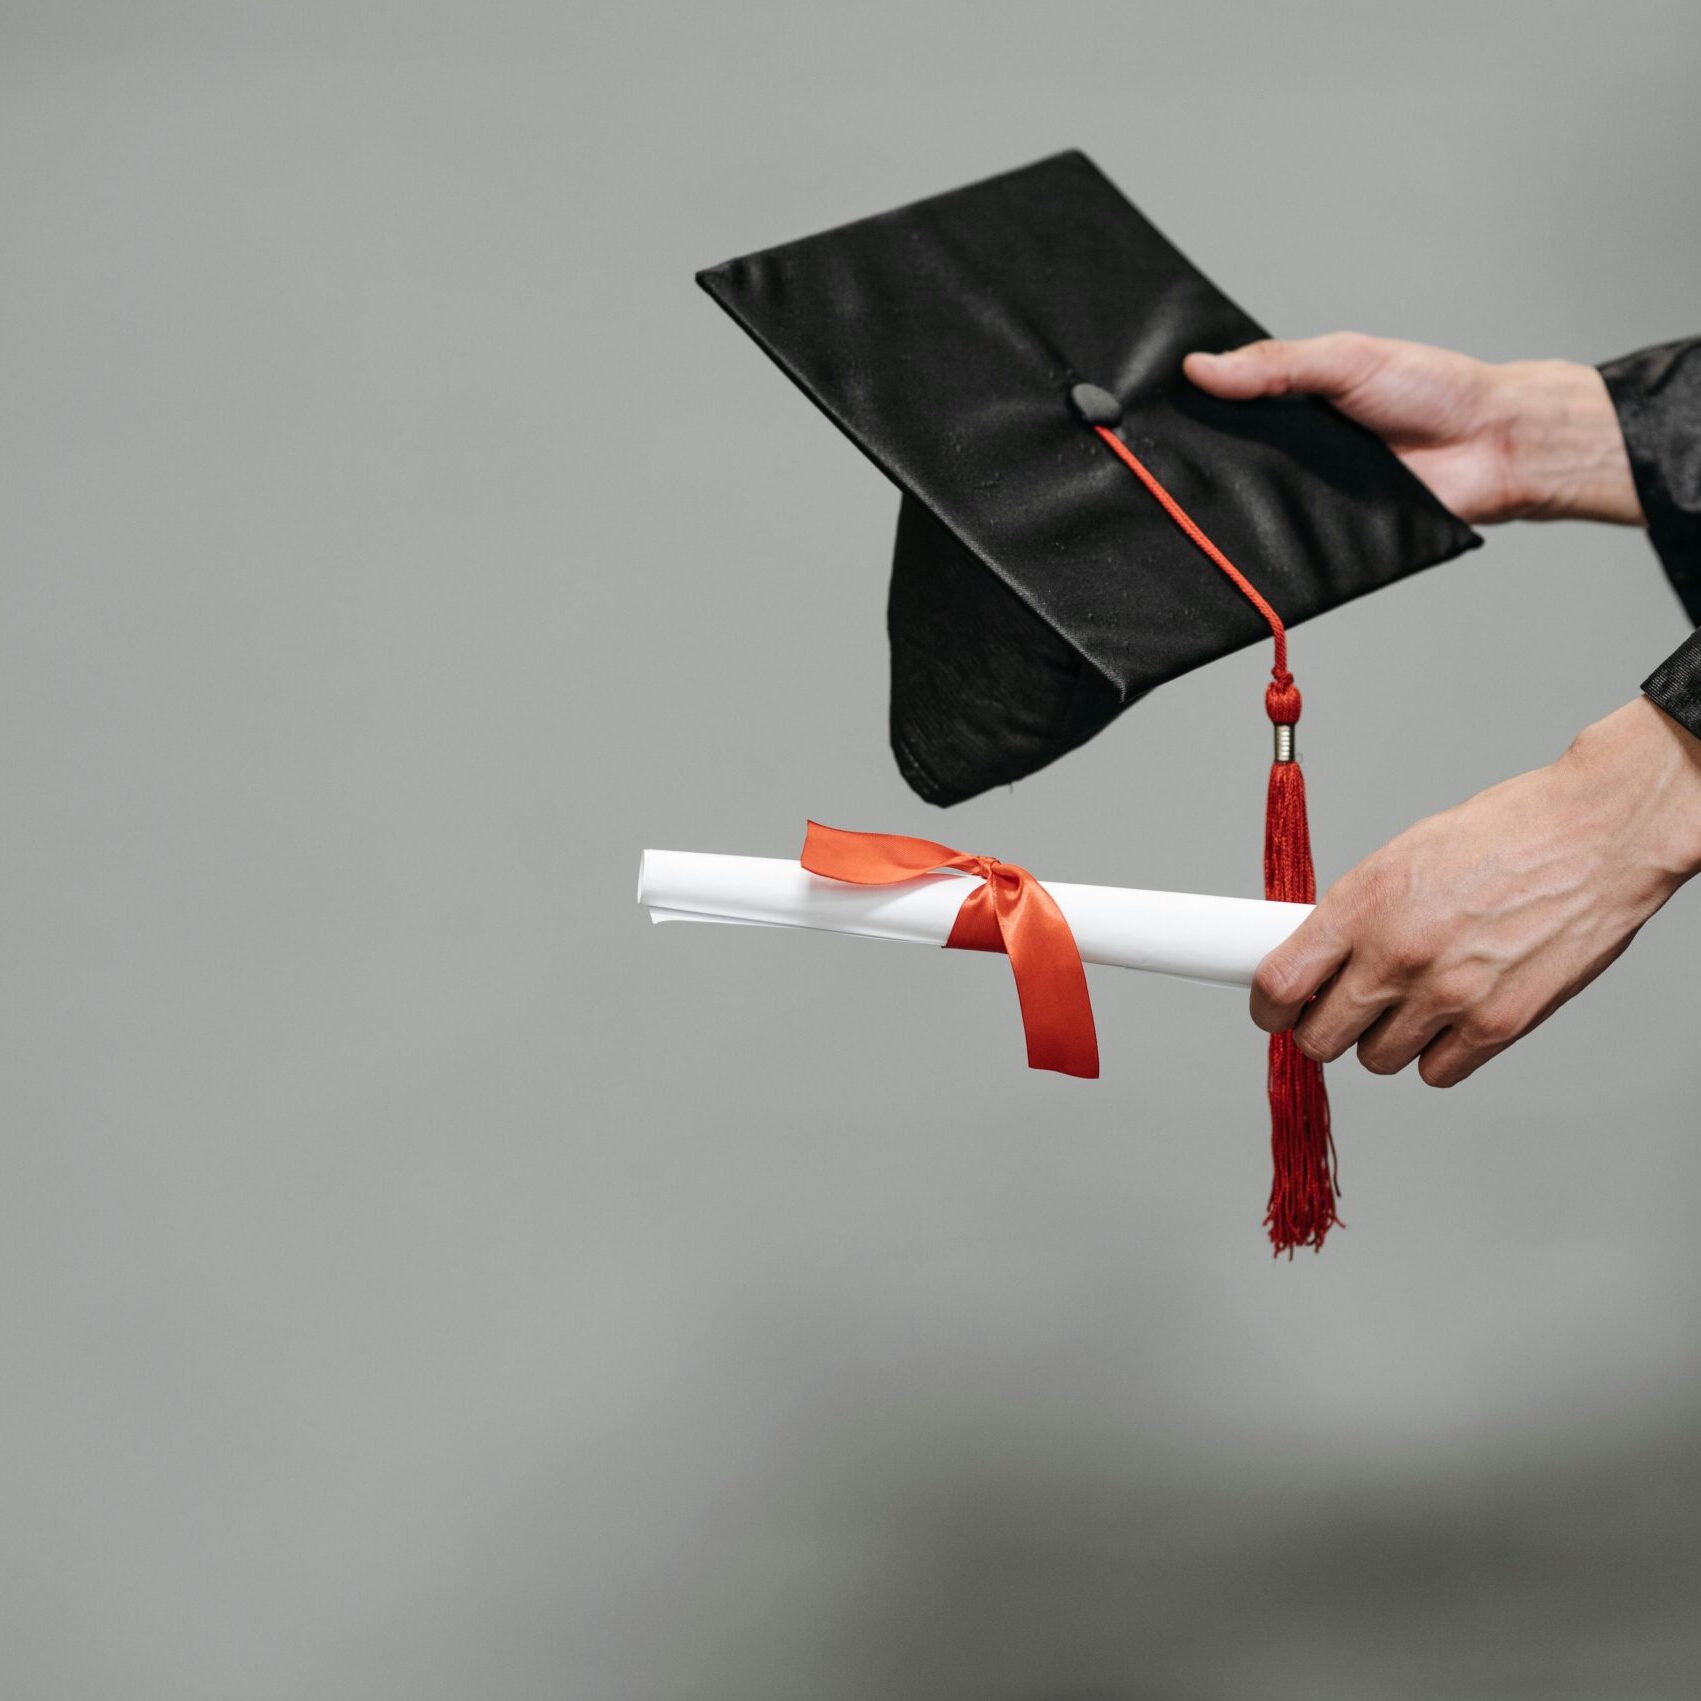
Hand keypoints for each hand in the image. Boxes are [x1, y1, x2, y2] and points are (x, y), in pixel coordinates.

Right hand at [1184, 333, 1641, 527]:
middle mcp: (1291, 447)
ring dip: (1222, 503)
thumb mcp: (1346, 358)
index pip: (1223, 405)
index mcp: (1291, 399)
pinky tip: (1232, 534)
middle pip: (1226, 457)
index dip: (1187, 408)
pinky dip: (1261, 540)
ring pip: (1246, 502)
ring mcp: (1305, 492)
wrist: (1492, 447)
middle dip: (1192, 460)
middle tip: (1148, 461)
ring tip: (1177, 501)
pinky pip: (1282, 540)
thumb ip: (1275, 364)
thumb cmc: (1434, 390)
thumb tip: (1199, 367)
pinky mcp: (1323, 533)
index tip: (1139, 411)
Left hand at [1251, 698, 1700, 1086]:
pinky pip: (1437, 1072)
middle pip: (1318, 1038)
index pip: (1278, 984)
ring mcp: (1449, 996)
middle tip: (1337, 1010)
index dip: (1267, 1008)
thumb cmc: (1505, 834)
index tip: (1273, 1010)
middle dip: (1319, 1029)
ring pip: (1376, 1060)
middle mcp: (1398, 955)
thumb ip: (1352, 915)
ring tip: (1410, 1002)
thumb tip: (1314, 960)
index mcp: (1363, 905)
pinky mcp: (1499, 1024)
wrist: (1596, 835)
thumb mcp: (1401, 857)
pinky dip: (1437, 1055)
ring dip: (1382, 1040)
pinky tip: (1450, 1019)